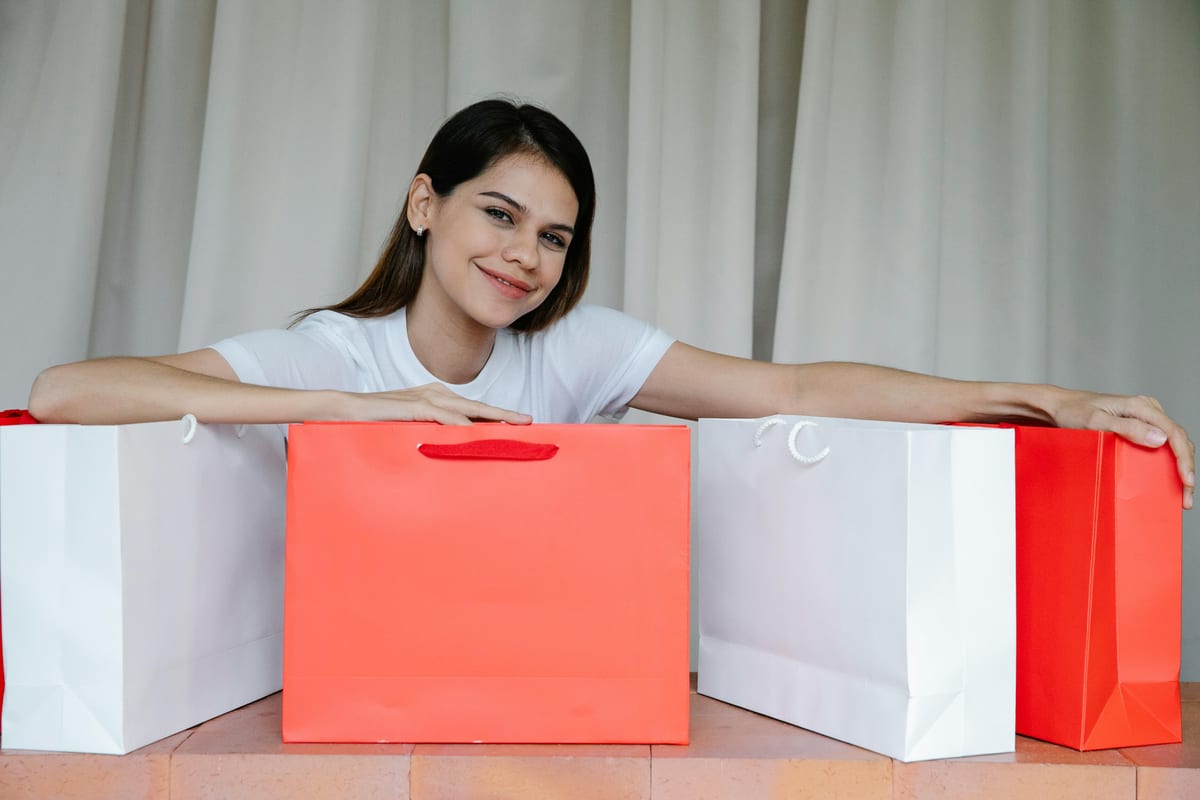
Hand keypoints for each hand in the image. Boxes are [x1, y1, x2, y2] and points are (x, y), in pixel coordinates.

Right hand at [337, 383, 531, 425]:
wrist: (343, 410)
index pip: (473, 408)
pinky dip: (459, 423)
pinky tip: (474, 430)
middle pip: (477, 406)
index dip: (497, 416)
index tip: (519, 426)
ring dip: (490, 418)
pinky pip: (440, 415)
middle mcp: (434, 394)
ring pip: (465, 408)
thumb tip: (452, 451)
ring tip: (512, 426)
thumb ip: (431, 435)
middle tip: (529, 422)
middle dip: (504, 414)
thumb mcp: (411, 429)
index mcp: (436, 398)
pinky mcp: (411, 406)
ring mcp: (423, 398)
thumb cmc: (376, 423)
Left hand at [1052, 391, 1194, 508]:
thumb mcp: (1096, 422)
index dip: (1184, 459)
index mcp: (1141, 406)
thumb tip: (1160, 439)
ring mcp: (1144, 417)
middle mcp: (1147, 409)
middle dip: (1185, 468)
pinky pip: (1160, 443)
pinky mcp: (1137, 425)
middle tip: (1185, 497)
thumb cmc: (1072, 412)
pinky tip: (1167, 478)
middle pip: (1177, 439)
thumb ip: (1127, 428)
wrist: (1057, 407)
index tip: (1186, 482)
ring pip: (1172, 442)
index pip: (1174, 433)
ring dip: (1179, 467)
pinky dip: (1167, 461)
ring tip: (1181, 493)